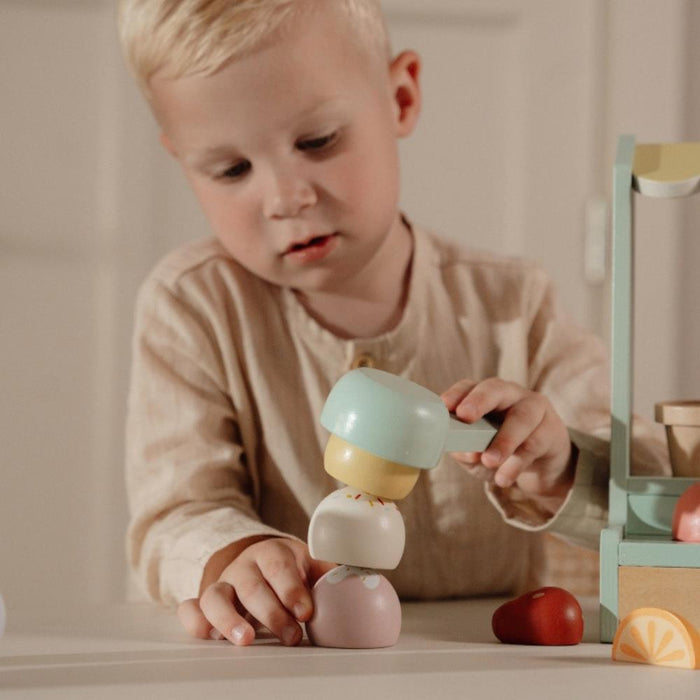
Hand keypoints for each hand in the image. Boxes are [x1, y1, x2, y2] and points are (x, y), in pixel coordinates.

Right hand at [177, 537, 333, 645]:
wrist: (259, 563)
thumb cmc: (290, 571)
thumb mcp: (310, 566)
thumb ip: (329, 574)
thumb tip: (358, 580)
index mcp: (272, 553)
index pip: (279, 565)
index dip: (291, 588)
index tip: (306, 612)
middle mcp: (244, 566)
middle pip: (251, 584)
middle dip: (272, 612)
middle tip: (291, 635)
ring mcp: (222, 584)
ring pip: (216, 595)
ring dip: (229, 618)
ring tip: (247, 640)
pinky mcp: (205, 604)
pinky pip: (191, 608)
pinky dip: (194, 620)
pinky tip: (205, 635)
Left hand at [441, 378, 574, 499]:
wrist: (540, 465)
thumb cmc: (500, 451)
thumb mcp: (477, 455)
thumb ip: (466, 452)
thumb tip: (465, 452)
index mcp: (484, 396)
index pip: (468, 386)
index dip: (456, 394)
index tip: (445, 406)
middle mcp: (508, 394)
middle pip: (495, 389)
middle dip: (479, 401)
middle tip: (465, 416)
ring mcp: (533, 408)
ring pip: (521, 417)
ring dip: (503, 440)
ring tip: (490, 461)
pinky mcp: (551, 428)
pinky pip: (535, 443)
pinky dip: (517, 463)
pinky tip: (504, 477)